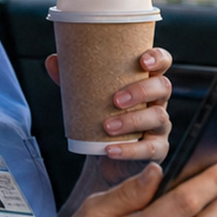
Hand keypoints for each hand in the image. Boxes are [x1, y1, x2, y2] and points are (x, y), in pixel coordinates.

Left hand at [45, 47, 172, 162]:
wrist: (103, 158)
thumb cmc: (102, 119)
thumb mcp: (89, 99)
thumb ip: (73, 80)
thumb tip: (53, 60)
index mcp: (145, 82)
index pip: (162, 63)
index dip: (158, 58)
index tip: (143, 60)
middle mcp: (158, 102)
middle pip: (163, 88)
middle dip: (141, 91)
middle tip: (115, 100)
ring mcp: (160, 126)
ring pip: (158, 118)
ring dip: (132, 121)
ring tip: (107, 126)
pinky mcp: (156, 150)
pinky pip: (149, 150)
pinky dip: (129, 150)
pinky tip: (111, 150)